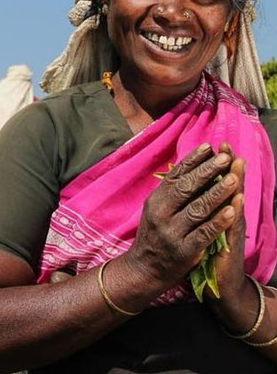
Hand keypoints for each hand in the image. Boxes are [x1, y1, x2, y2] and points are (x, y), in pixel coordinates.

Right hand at [122, 143, 237, 290]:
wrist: (144, 269)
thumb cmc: (154, 236)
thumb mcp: (155, 210)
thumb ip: (170, 192)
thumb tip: (190, 167)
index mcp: (155, 201)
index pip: (175, 175)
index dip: (192, 160)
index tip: (209, 146)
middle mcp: (161, 214)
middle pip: (186, 188)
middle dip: (207, 171)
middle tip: (225, 158)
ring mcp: (172, 232)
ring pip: (197, 209)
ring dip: (217, 193)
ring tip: (234, 179)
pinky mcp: (183, 250)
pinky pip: (204, 233)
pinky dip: (218, 222)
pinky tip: (232, 211)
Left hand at [207, 142, 247, 305]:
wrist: (220, 285)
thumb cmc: (206, 250)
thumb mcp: (201, 224)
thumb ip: (201, 204)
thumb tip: (192, 182)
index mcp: (218, 210)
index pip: (219, 182)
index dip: (217, 165)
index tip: (215, 144)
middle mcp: (228, 217)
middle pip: (229, 187)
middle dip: (227, 167)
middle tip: (227, 148)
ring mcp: (230, 231)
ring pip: (233, 204)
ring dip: (235, 184)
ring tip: (237, 165)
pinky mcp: (229, 248)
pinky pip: (230, 230)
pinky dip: (232, 216)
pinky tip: (235, 204)